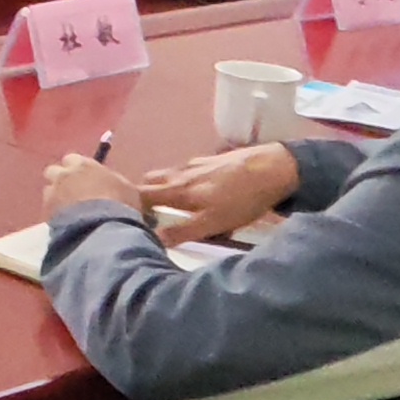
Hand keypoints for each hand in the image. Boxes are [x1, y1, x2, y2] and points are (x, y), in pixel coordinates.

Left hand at [43, 155, 145, 219]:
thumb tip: (121, 184)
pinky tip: (66, 223)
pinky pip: (48, 209)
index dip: (77, 168)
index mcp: (83, 165)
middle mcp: (64, 175)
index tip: (85, 177)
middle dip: (61, 179)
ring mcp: (53, 193)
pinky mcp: (46, 212)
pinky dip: (55, 214)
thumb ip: (116, 182)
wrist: (101, 229)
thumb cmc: (120, 205)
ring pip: (49, 191)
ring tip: (69, 211)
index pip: (72, 159)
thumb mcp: (128, 190)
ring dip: (56, 197)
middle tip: (73, 192)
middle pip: (54, 171)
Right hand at [136, 144, 300, 244]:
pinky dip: (181, 180)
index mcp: (177, 190)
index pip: (139, 194)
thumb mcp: (213, 223)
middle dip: (141, 195)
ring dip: (161, 187)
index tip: (125, 218)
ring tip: (169, 204)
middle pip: (149, 182)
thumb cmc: (242, 200)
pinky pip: (185, 170)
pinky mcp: (210, 159)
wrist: (273, 168)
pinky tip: (196, 190)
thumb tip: (152, 241)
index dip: (127, 205)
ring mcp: (194, 163)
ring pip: (167, 175)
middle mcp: (180, 174)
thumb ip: (182, 232)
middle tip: (144, 213)